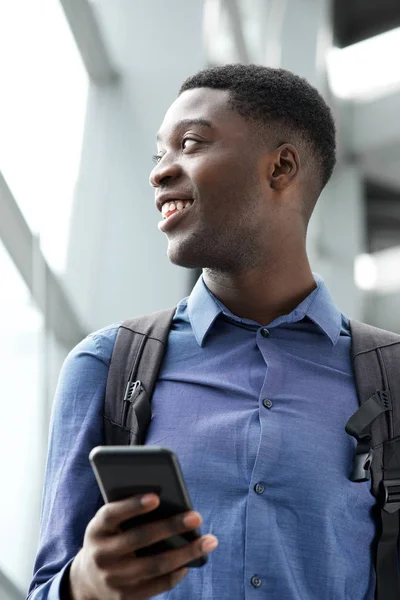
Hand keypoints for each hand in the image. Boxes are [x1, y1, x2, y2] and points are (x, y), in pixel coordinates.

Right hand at [68, 494, 217, 599]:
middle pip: (139, 539)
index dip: (132, 506)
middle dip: (171, 527)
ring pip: (154, 565)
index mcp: (96, 529)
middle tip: (196, 517)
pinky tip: (192, 561)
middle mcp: (101, 555)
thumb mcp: (110, 524)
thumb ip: (129, 512)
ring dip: (186, 552)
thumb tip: (170, 504)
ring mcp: (113, 578)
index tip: (156, 497)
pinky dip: (177, 573)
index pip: (111, 515)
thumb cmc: (111, 537)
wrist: (88, 580)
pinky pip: (157, 586)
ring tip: (209, 541)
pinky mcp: (126, 597)